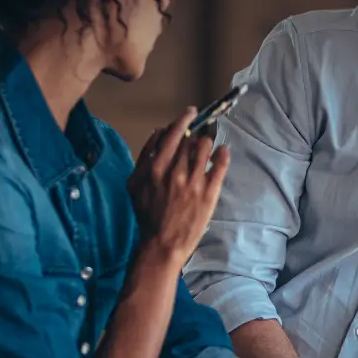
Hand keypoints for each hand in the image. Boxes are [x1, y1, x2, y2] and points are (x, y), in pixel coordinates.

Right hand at [127, 107, 230, 268]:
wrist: (162, 243)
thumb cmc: (147, 214)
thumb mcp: (135, 185)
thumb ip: (143, 158)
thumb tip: (157, 134)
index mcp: (155, 168)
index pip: (172, 134)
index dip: (183, 120)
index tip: (189, 113)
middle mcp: (175, 172)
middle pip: (190, 139)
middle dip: (195, 134)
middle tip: (198, 134)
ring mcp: (194, 182)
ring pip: (205, 147)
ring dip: (207, 143)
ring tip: (207, 148)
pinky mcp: (209, 192)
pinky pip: (220, 165)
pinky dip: (223, 154)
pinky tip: (222, 152)